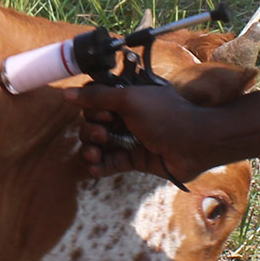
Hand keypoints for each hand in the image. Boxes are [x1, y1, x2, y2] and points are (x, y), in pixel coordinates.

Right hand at [65, 82, 234, 184]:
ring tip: (96, 151)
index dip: (92, 108)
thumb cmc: (165, 116)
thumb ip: (97, 96)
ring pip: (97, 145)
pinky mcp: (132, 161)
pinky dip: (97, 165)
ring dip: (90, 148)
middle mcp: (125, 118)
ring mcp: (129, 140)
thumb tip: (66, 94)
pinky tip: (94, 166)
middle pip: (92, 124)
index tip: (103, 113)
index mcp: (126, 98)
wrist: (193, 144)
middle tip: (103, 133)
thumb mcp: (129, 99)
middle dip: (90, 130)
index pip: (95, 101)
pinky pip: (108, 163)